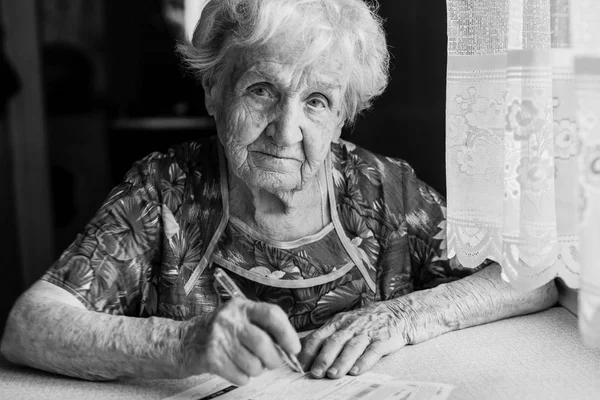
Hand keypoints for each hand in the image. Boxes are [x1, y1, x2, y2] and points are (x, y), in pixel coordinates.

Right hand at [178, 298, 300, 384]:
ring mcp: (219, 338)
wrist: (181, 342)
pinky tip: (233, 368)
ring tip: (247, 363)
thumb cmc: (215, 332)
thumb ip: (261, 327)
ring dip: (256, 370)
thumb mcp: (237, 319)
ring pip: (254, 364)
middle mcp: (230, 319)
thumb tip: (287, 347)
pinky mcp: (211, 358)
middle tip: (273, 362)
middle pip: (264, 343)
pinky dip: (242, 378)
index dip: (287, 333)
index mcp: (240, 306)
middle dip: (274, 359)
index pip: (271, 314)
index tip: (293, 348)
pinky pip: (240, 376)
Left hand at [298, 302, 408, 378]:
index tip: (299, 364)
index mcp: (338, 322)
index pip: (319, 336)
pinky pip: (373, 351)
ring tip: (332, 374)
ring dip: (341, 361)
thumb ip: (328, 336)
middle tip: (314, 373)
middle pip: (334, 342)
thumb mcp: (346, 323)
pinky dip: (364, 361)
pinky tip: (356, 371)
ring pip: (352, 347)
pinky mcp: (384, 339)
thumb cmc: (369, 321)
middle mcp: (351, 326)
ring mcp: (368, 332)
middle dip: (323, 358)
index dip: (308, 350)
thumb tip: (304, 352)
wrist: (402, 312)